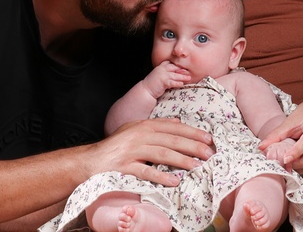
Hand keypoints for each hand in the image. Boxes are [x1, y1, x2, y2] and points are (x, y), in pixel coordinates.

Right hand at [92, 118, 213, 186]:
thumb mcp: (135, 129)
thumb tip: (177, 121)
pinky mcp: (125, 166)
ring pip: (162, 154)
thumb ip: (156, 125)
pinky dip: (161, 176)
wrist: (92, 159)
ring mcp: (132, 151)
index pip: (174, 128)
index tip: (208, 139)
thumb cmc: (116, 145)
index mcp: (145, 126)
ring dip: (182, 160)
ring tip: (197, 166)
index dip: (192, 133)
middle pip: (171, 140)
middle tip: (210, 153)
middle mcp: (140, 136)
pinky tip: (174, 181)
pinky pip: (145, 171)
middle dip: (193, 146)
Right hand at [141, 62, 190, 98]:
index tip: (184, 66)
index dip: (177, 64)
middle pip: (174, 68)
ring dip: (182, 77)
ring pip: (175, 75)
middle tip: (189, 71)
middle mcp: (161, 69)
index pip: (170, 63)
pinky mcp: (163, 81)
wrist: (145, 90)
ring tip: (189, 78)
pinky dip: (177, 83)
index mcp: (160, 67)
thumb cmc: (153, 84)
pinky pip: (172, 82)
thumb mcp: (159, 76)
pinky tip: (181, 84)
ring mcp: (162, 75)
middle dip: (182, 69)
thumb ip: (166, 73)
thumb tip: (177, 74)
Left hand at [258, 100, 302, 174]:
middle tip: (278, 161)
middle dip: (292, 162)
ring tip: (286, 158)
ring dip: (296, 166)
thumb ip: (277, 135)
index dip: (295, 153)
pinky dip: (302, 166)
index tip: (284, 159)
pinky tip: (295, 159)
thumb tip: (261, 147)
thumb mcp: (291, 121)